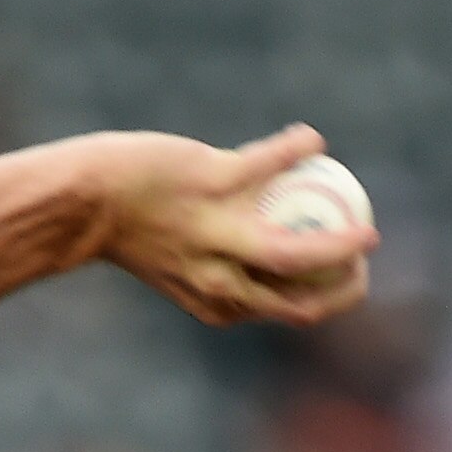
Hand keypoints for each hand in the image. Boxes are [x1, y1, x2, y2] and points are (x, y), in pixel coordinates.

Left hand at [86, 124, 376, 326]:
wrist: (85, 202)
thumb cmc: (132, 231)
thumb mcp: (179, 268)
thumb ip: (217, 276)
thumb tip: (261, 270)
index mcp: (217, 303)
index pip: (291, 312)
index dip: (332, 297)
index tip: (348, 274)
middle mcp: (219, 280)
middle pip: (307, 299)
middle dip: (351, 283)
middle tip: (367, 248)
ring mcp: (217, 234)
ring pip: (300, 251)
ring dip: (346, 240)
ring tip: (362, 216)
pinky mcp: (214, 183)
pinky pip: (275, 161)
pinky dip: (300, 148)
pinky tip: (313, 139)